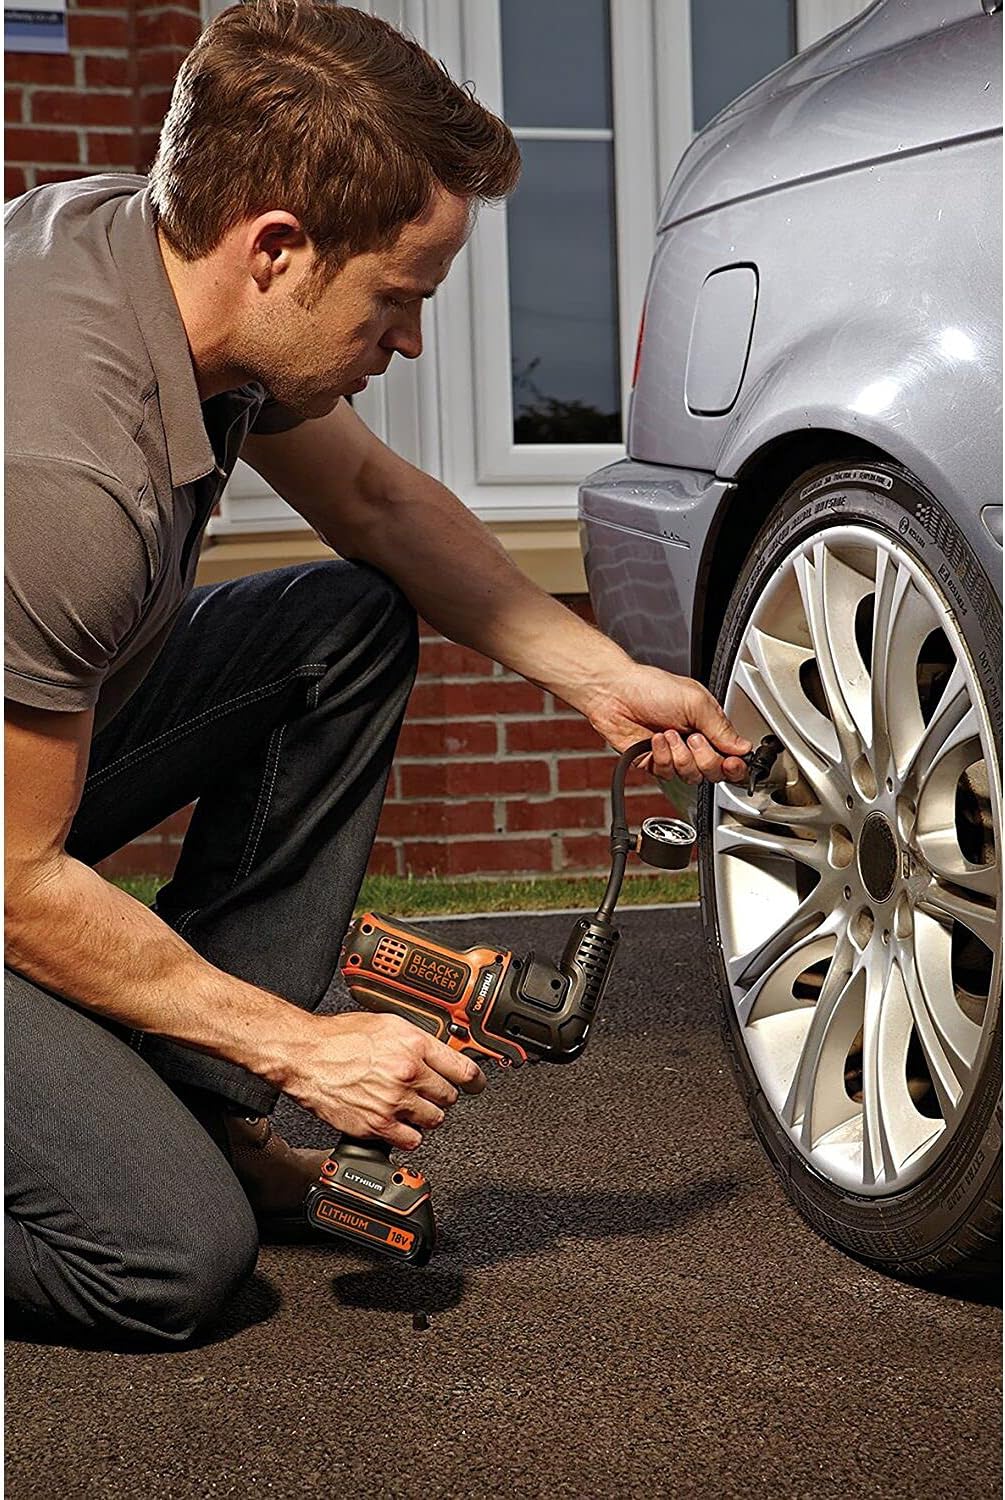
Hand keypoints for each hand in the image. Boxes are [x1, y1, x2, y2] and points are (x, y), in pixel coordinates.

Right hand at [279, 1011, 485, 1149]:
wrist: (306, 1056)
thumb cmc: (339, 1038)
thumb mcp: (387, 1024)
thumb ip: (418, 1040)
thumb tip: (443, 1050)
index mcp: (414, 1045)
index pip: (463, 1069)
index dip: (475, 1079)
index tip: (477, 1084)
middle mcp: (408, 1073)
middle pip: (449, 1097)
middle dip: (442, 1094)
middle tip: (428, 1091)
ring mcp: (393, 1101)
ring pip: (433, 1120)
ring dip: (425, 1115)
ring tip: (409, 1105)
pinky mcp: (377, 1125)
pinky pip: (411, 1140)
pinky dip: (407, 1134)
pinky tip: (397, 1121)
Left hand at [586, 663, 751, 784]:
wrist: (615, 693)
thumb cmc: (651, 688)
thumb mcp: (696, 702)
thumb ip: (722, 728)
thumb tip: (743, 748)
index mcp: (709, 725)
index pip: (731, 756)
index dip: (734, 765)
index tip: (731, 763)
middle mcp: (693, 743)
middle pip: (713, 772)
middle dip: (705, 759)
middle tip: (694, 739)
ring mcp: (673, 754)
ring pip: (690, 776)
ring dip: (680, 756)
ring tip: (669, 734)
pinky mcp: (654, 763)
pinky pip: (666, 774)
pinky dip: (661, 756)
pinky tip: (654, 740)